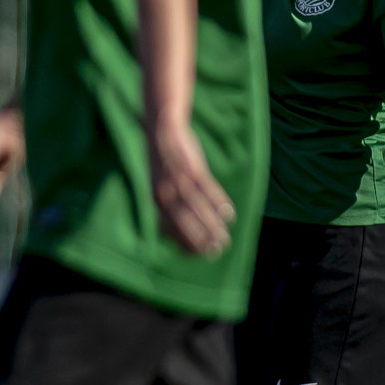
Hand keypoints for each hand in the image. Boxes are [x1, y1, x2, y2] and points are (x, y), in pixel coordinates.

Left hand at [147, 121, 233, 255]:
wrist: (162, 130)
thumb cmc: (164, 162)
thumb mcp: (159, 185)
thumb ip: (166, 205)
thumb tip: (171, 230)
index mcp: (156, 199)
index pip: (168, 229)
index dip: (184, 242)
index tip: (198, 254)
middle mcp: (165, 193)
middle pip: (184, 222)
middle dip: (200, 239)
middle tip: (216, 252)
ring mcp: (179, 180)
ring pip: (197, 209)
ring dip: (212, 226)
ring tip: (225, 239)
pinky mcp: (192, 168)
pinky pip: (208, 189)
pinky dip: (219, 202)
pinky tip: (229, 214)